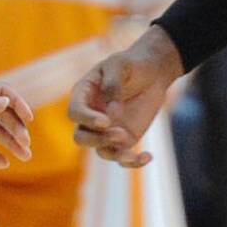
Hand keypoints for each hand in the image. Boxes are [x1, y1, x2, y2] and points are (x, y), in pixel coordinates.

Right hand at [67, 26, 182, 168]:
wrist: (152, 72)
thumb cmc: (131, 64)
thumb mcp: (120, 65)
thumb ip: (113, 85)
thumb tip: (112, 113)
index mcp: (83, 96)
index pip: (75, 113)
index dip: (87, 119)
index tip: (106, 121)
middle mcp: (91, 117)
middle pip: (82, 137)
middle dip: (98, 140)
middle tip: (120, 134)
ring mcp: (106, 131)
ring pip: (101, 151)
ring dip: (115, 154)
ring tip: (133, 154)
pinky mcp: (124, 139)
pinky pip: (123, 157)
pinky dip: (134, 162)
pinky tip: (148, 156)